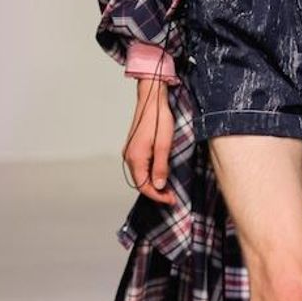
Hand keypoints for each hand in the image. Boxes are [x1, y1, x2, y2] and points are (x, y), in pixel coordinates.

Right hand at [123, 79, 175, 204]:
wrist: (152, 100)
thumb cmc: (159, 120)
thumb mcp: (164, 145)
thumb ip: (160, 168)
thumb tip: (158, 186)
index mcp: (135, 158)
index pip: (144, 186)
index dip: (157, 196)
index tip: (171, 200)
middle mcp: (129, 157)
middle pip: (140, 182)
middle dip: (156, 192)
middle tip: (172, 196)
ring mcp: (130, 152)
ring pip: (140, 175)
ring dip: (153, 184)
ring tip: (168, 188)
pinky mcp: (133, 148)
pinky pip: (140, 167)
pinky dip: (149, 174)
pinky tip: (160, 174)